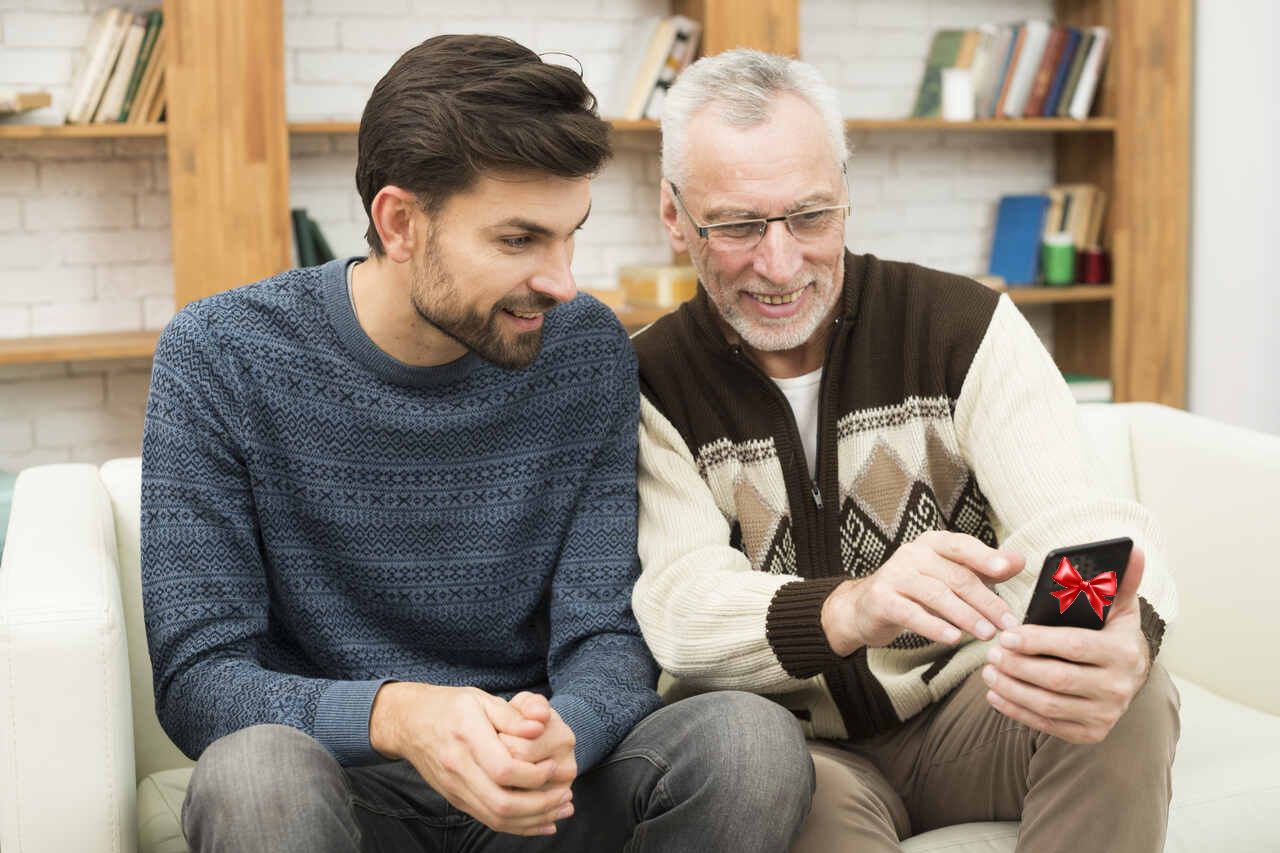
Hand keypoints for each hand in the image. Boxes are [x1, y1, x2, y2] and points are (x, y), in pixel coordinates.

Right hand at [369, 683, 573, 835]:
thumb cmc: (450, 706)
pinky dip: (518, 825)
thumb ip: (512, 715)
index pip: (504, 769)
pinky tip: (542, 822)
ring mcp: (455, 788)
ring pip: (496, 818)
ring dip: (534, 819)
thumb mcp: (481, 699)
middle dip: (540, 804)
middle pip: (501, 802)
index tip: (554, 766)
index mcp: (466, 737)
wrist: (409, 723)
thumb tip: (540, 726)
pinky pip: (488, 820)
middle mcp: (458, 768)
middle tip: (566, 795)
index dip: (534, 774)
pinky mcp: (456, 799)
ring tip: (561, 810)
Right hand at [821, 531, 1025, 655]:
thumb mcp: (949, 575)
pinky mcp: (881, 600)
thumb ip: (983, 568)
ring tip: (987, 634)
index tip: (1006, 569)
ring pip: (936, 595)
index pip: (962, 546)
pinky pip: (911, 614)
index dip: (985, 556)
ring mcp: (894, 576)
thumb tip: (1020, 560)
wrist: (865, 608)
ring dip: (965, 616)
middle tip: (1007, 623)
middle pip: (955, 576)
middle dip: (985, 601)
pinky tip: (953, 638)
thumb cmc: (916, 590)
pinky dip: (934, 626)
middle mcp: (912, 554)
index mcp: (932, 543)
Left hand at [983, 545, 1150, 743]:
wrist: (1130, 678)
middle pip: (1057, 679)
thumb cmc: (1112, 633)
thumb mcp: (1120, 606)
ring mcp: (1105, 715)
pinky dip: (1016, 710)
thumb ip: (1119, 579)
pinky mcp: (1090, 733)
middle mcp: (1119, 689)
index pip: (1074, 647)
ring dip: (1012, 688)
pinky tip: (996, 694)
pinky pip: (1047, 725)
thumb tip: (1133, 548)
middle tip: (990, 652)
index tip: (1007, 635)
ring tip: (988, 670)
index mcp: (1124, 653)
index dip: (1037, 642)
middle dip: (1018, 666)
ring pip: (1048, 705)